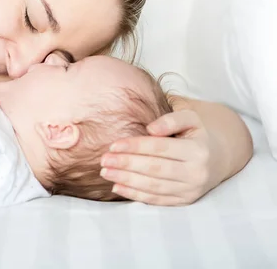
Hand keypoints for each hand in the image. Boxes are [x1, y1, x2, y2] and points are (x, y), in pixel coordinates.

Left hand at [100, 109, 223, 205]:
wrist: (217, 159)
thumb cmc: (195, 135)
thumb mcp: (190, 119)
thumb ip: (170, 120)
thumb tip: (150, 129)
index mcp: (197, 150)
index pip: (160, 148)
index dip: (135, 146)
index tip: (113, 145)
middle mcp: (196, 173)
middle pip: (154, 169)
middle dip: (126, 164)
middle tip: (103, 160)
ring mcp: (191, 190)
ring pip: (153, 186)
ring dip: (126, 180)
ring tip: (106, 172)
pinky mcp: (184, 201)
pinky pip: (156, 200)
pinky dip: (135, 194)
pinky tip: (117, 186)